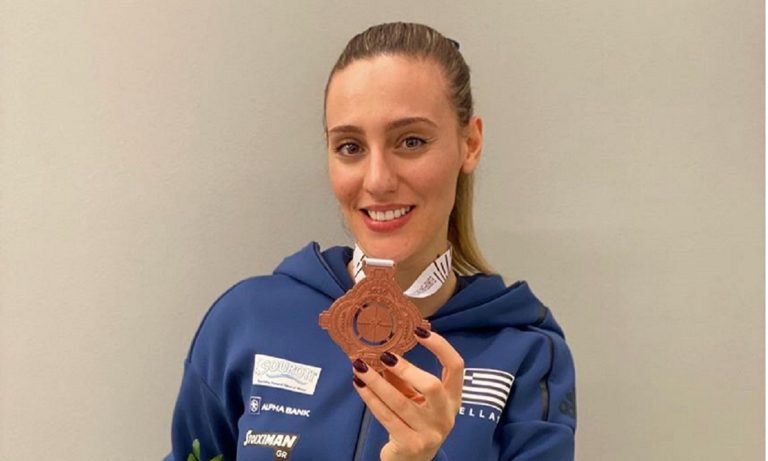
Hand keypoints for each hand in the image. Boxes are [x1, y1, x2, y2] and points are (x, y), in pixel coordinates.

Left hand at [352, 329, 463, 460]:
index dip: (440, 347)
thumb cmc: (415, 422)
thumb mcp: (415, 398)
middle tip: (384, 355)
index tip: (419, 331)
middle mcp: (446, 415)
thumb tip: (384, 350)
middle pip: (432, 385)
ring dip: (377, 382)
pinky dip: (370, 398)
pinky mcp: (411, 444)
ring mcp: (430, 432)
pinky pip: (387, 417)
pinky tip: (359, 385)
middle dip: (406, 368)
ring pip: (401, 402)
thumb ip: (404, 377)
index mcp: (452, 398)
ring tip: (360, 366)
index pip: (456, 367)